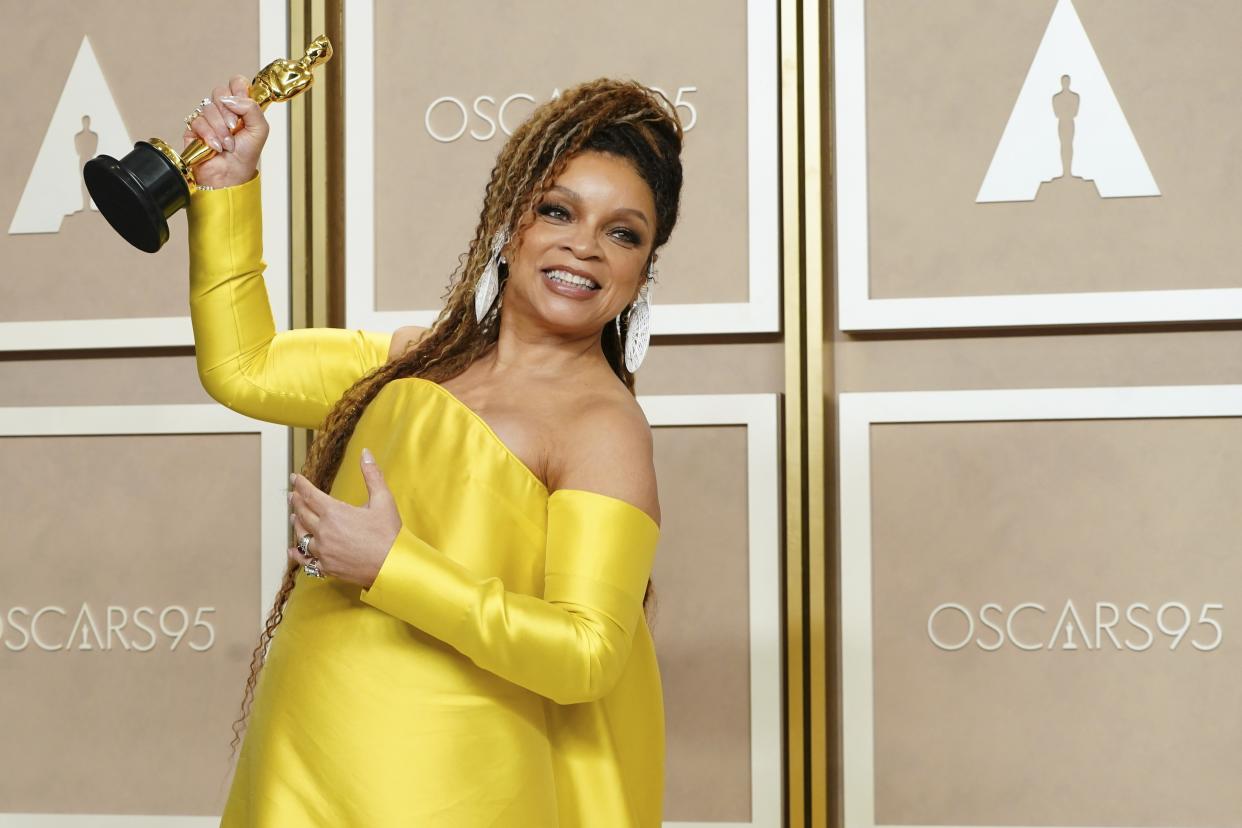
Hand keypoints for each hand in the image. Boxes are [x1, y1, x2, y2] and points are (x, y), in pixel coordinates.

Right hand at [182, 74, 268, 188]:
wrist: (230, 175)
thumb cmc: (245, 156)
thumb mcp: (260, 130)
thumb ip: (252, 108)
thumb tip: (231, 98)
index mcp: (241, 107)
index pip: (236, 83)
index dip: (238, 88)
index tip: (242, 104)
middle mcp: (224, 109)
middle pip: (220, 91)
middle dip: (229, 112)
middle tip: (235, 128)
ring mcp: (208, 117)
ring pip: (209, 107)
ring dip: (221, 128)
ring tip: (227, 144)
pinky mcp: (194, 127)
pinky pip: (198, 120)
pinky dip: (209, 135)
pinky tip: (215, 146)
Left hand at [287, 448, 402, 588]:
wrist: (393, 566)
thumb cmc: (389, 533)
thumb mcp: (383, 500)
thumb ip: (372, 475)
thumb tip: (365, 453)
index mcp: (335, 512)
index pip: (310, 494)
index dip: (301, 484)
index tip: (294, 478)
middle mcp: (324, 531)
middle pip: (303, 513)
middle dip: (297, 501)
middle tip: (293, 494)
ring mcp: (323, 550)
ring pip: (301, 535)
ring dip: (297, 524)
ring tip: (294, 516)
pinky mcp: (327, 566)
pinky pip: (305, 559)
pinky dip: (297, 553)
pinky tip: (292, 550)